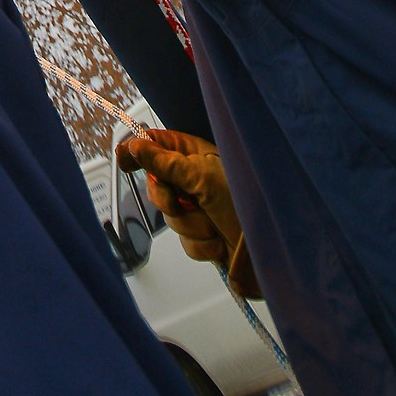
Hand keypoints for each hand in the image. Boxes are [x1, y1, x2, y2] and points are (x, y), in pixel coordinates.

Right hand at [116, 128, 259, 296]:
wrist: (271, 251)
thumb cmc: (246, 203)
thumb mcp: (201, 178)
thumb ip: (165, 163)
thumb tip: (135, 145)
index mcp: (195, 154)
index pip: (157, 144)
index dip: (139, 150)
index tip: (123, 159)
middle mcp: (196, 179)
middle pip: (157, 185)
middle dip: (168, 200)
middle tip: (181, 202)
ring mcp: (200, 207)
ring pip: (170, 217)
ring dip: (190, 226)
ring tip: (212, 224)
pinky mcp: (204, 234)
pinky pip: (184, 240)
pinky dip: (200, 244)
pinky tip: (218, 240)